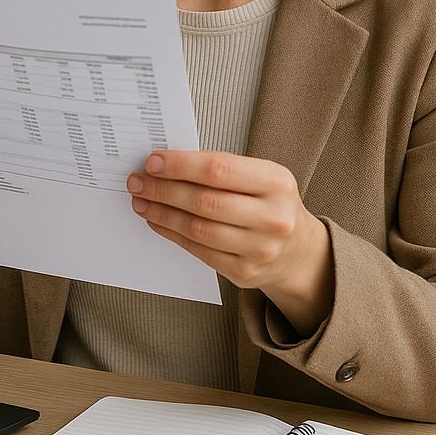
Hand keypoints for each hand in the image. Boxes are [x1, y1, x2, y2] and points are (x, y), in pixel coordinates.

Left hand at [126, 151, 333, 335]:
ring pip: (198, 228)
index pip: (219, 169)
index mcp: (277, 182)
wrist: (298, 251)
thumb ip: (221, 170)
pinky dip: (172, 234)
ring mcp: (260, 249)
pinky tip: (158, 221)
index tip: (152, 162)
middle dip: (164, 189)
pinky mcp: (244, 273)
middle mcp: (273, 217)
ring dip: (162, 213)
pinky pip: (199, 250)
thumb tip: (166, 164)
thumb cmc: (270, 204)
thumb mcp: (261, 177)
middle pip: (205, 201)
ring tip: (142, 201)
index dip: (180, 165)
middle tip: (137, 181)